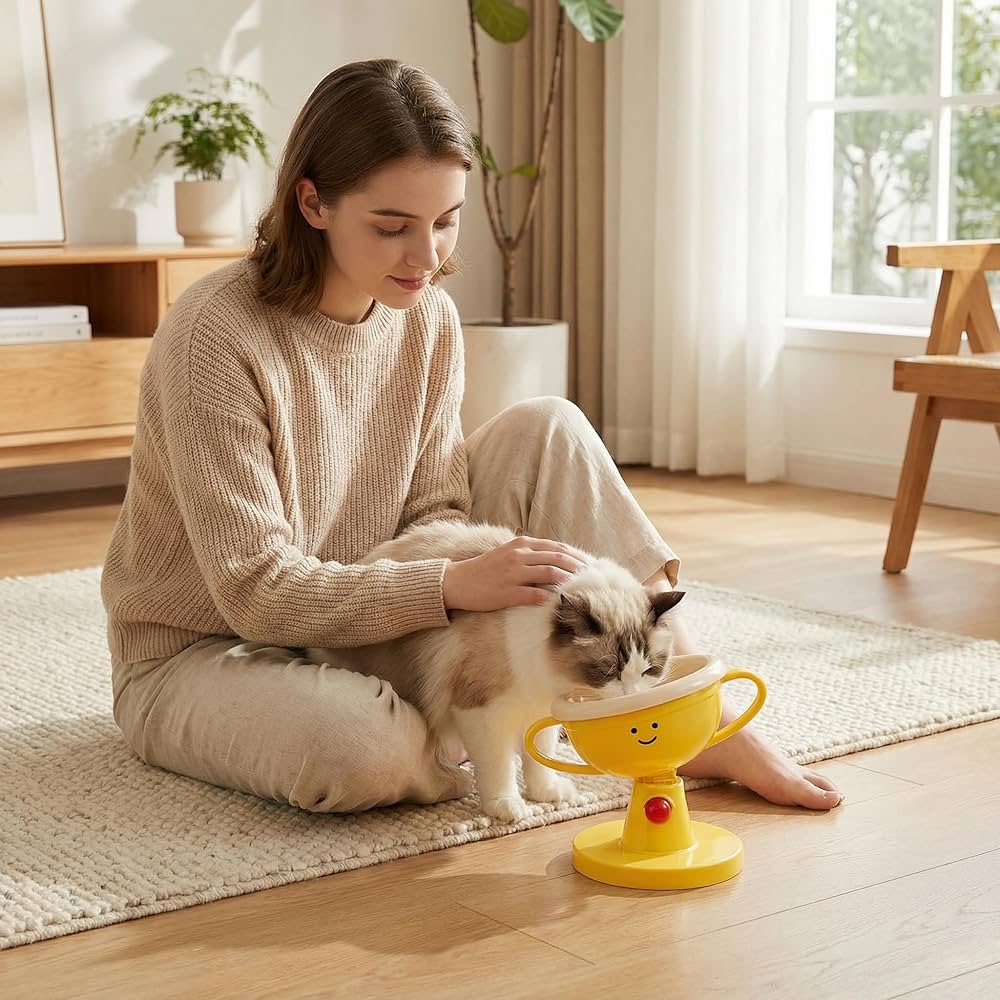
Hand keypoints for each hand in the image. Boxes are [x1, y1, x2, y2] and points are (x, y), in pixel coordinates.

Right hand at [442, 535, 591, 611]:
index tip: (593, 564)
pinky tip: (563, 602)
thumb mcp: (508, 553)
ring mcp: (513, 573)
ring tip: (586, 588)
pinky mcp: (507, 592)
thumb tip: (556, 560)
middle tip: (597, 577)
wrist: (456, 581)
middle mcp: (519, 555)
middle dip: (580, 567)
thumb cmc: (484, 569)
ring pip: (550, 573)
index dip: (577, 555)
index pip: (557, 547)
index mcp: (521, 544)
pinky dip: (551, 597)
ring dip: (570, 580)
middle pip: (558, 558)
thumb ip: (530, 554)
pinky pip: (535, 594)